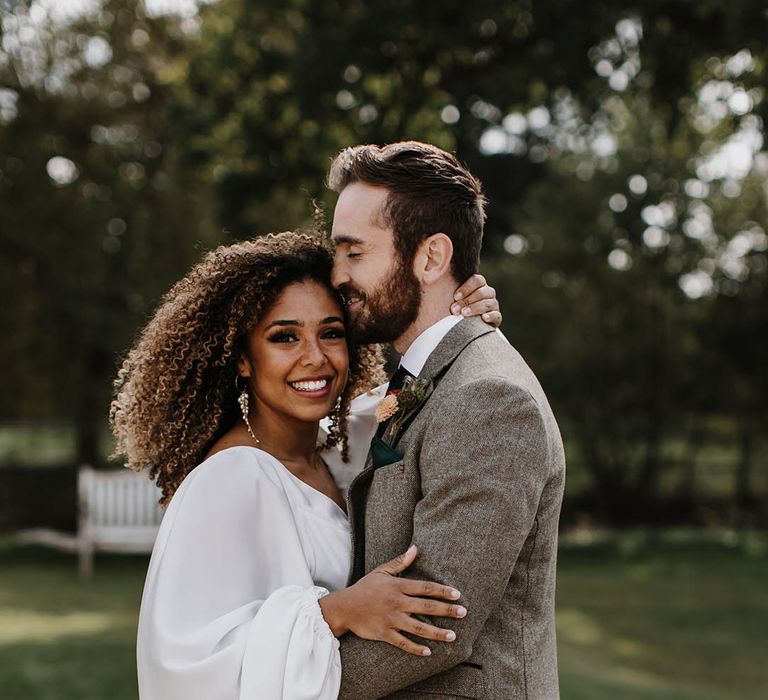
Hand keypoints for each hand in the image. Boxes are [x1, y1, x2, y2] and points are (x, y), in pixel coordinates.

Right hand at [318, 545, 466, 655]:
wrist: (345, 607)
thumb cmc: (365, 588)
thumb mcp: (381, 571)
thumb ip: (400, 562)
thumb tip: (415, 548)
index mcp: (397, 586)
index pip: (424, 587)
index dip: (442, 591)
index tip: (457, 595)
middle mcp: (396, 602)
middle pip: (426, 606)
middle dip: (446, 610)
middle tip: (463, 613)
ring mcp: (390, 619)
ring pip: (418, 627)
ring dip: (437, 632)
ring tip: (453, 636)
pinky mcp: (383, 633)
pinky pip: (402, 642)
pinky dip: (415, 648)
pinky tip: (428, 652)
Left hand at [451, 273, 501, 326]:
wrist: (465, 327)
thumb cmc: (456, 309)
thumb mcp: (452, 299)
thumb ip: (446, 290)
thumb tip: (428, 277)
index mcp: (478, 286)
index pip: (477, 280)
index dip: (467, 287)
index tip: (455, 296)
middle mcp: (488, 293)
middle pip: (483, 291)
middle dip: (468, 300)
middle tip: (455, 309)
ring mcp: (493, 305)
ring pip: (489, 303)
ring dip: (476, 308)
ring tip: (464, 313)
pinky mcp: (496, 318)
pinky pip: (497, 315)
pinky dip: (490, 316)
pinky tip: (483, 318)